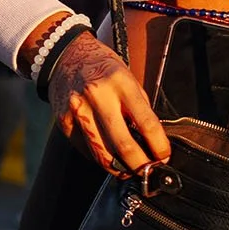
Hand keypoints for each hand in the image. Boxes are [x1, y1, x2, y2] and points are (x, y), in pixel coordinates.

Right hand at [45, 30, 169, 175]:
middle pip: (123, 145)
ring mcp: (77, 110)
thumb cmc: (103, 67)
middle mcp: (97, 96)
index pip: (146, 123)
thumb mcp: (128, 78)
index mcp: (120, 83)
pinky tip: (108, 156)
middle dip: (140, 166)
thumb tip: (151, 141)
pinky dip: (99, 157)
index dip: (159, 146)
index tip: (164, 157)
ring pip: (102, 154)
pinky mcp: (64, 121)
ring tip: (130, 171)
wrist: (65, 56)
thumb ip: (139, 107)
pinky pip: (86, 149)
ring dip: (119, 169)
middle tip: (149, 174)